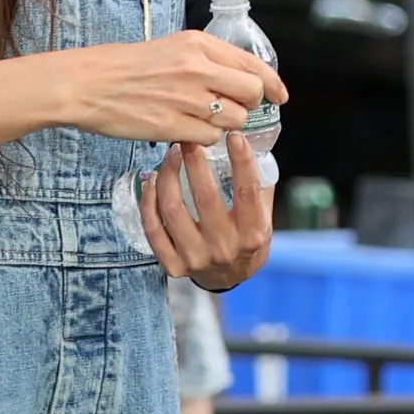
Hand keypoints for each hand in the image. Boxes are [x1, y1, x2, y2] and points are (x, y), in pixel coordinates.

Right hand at [57, 30, 288, 145]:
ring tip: (203, 120)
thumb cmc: (127, 66)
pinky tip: (187, 131)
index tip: (279, 96)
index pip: (253, 65)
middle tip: (236, 110)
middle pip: (251, 94)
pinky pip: (209, 139)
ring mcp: (186, 98)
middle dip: (250, 106)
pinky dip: (204, 139)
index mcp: (199, 44)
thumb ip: (207, 60)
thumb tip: (240, 78)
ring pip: (234, 120)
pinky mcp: (172, 125)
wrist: (89, 83)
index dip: (272, 84)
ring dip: (226, 126)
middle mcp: (197, 68)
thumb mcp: (172, 48)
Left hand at [141, 140, 273, 292]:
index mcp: (253, 234)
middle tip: (189, 139)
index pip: (247, 191)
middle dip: (195, 161)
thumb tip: (249, 142)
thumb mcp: (264, 216)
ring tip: (170, 155)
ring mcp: (197, 259)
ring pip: (173, 210)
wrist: (229, 278)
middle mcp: (225, 248)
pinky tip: (152, 181)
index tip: (233, 135)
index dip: (241, 160)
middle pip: (205, 197)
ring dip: (168, 176)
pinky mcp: (174, 266)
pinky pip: (154, 228)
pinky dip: (149, 202)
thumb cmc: (246, 239)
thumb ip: (259, 184)